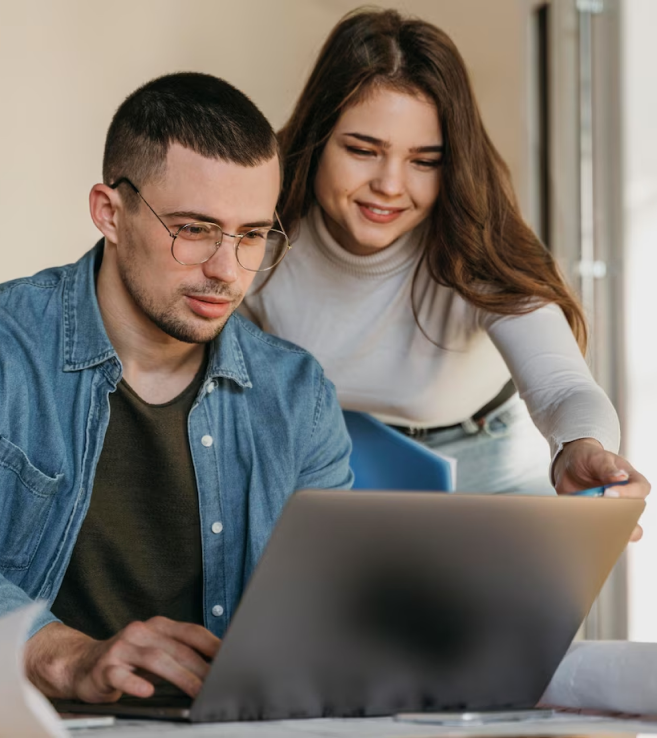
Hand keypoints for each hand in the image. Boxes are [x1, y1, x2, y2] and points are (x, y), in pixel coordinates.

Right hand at [24, 616, 220, 702]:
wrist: (82, 664)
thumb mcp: (156, 650)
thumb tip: (216, 664)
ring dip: (180, 676)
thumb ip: (181, 652)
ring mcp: (121, 648)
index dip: (212, 644)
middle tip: (218, 683)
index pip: (191, 631)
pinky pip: (121, 675)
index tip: (232, 657)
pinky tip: (147, 692)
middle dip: (201, 667)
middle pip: (177, 648)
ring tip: (196, 691)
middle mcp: (141, 632)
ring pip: (155, 660)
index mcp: (157, 626)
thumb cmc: (128, 659)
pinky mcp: (104, 668)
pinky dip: (135, 684)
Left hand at [553, 437, 649, 540]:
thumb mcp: (596, 457)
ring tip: (592, 523)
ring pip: (620, 529)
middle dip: (622, 519)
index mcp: (630, 481)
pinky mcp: (596, 518)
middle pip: (634, 516)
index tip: (610, 492)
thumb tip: (620, 476)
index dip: (628, 493)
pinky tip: (580, 524)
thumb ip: (606, 467)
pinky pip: (598, 530)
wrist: (568, 465)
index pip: (640, 490)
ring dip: (608, 529)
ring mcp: (611, 510)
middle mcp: (624, 498)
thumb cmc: (588, 458)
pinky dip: (590, 530)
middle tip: (603, 513)